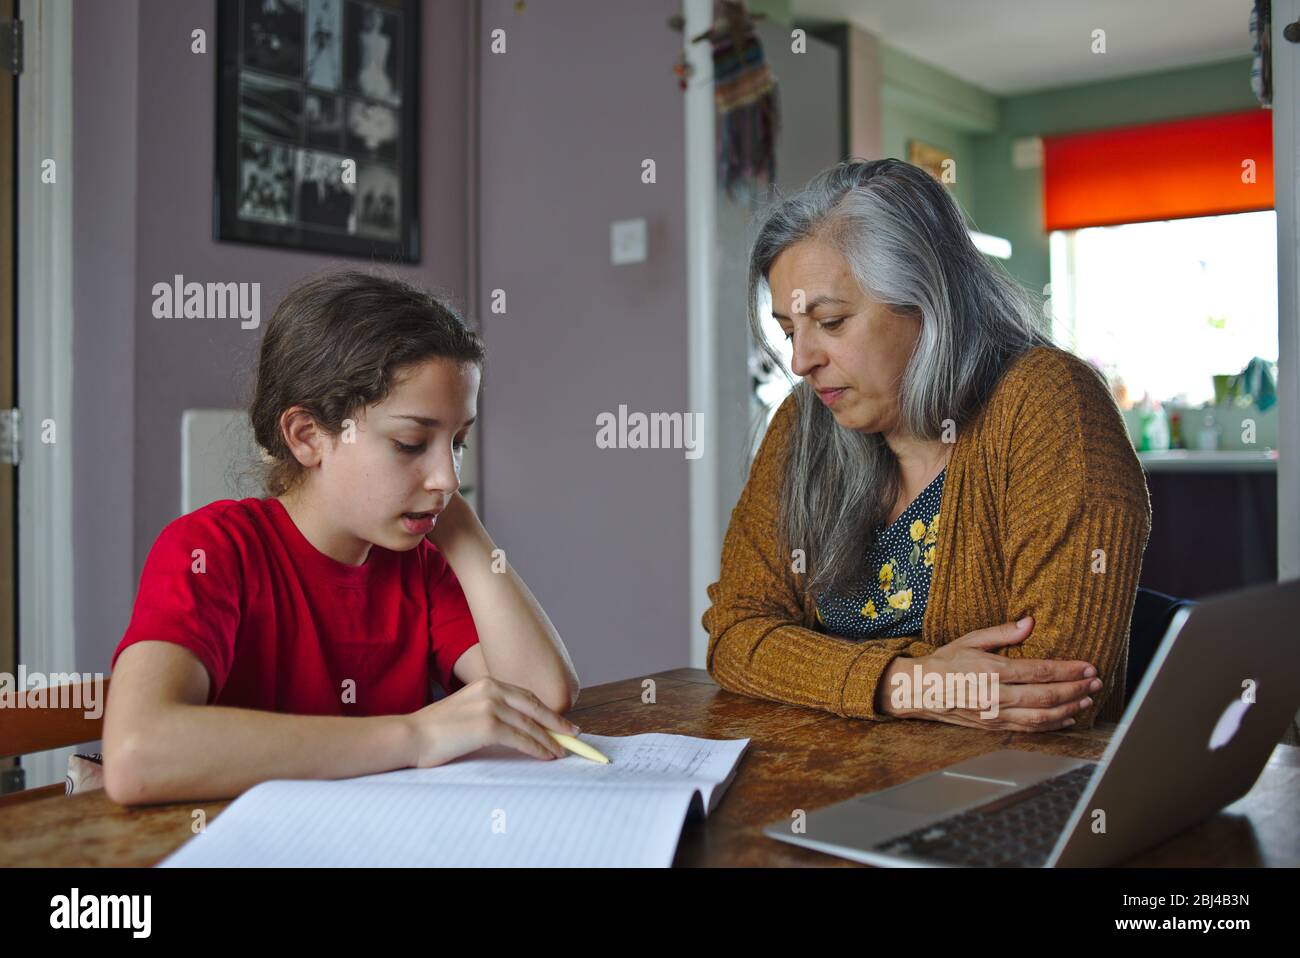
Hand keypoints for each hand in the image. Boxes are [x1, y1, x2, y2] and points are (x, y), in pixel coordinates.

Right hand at [404, 676, 581, 766]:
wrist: (411, 736)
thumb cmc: (435, 729)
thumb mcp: (467, 709)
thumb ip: (490, 710)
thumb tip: (517, 726)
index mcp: (488, 683)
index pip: (526, 697)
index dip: (546, 711)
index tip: (561, 722)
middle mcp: (492, 689)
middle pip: (535, 708)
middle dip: (557, 723)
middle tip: (574, 734)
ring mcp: (490, 706)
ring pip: (530, 725)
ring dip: (550, 740)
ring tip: (562, 751)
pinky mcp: (487, 726)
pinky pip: (521, 739)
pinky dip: (537, 748)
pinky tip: (546, 756)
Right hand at [878, 616, 1101, 731]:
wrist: (920, 690)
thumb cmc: (944, 662)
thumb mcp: (970, 640)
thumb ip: (1002, 633)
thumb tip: (1030, 623)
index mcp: (991, 670)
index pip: (1040, 672)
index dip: (1068, 671)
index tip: (1088, 667)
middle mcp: (996, 695)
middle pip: (1046, 696)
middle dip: (1076, 690)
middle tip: (1096, 683)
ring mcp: (995, 715)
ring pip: (1041, 717)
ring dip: (1068, 709)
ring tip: (1087, 700)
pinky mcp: (994, 727)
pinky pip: (1029, 729)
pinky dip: (1051, 726)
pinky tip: (1066, 719)